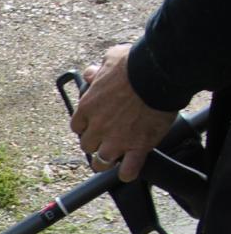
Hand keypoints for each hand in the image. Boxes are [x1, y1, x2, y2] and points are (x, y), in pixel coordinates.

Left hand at [70, 44, 177, 181]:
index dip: (85, 127)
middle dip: (94, 144)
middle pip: (87, 145)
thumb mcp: (110, 60)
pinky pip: (129, 169)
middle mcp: (98, 128)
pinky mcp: (138, 146)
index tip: (92, 125)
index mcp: (87, 108)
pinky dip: (128, 173)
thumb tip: (89, 73)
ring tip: (110, 162)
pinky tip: (128, 172)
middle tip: (104, 140)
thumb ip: (97, 70)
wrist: (157, 74)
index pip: (77, 126)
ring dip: (105, 163)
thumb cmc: (133, 64)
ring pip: (102, 162)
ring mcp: (117, 140)